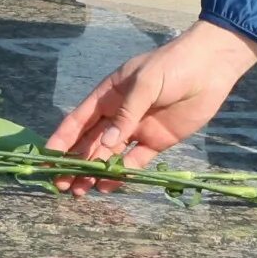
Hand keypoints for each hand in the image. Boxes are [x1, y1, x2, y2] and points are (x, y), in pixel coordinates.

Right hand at [45, 21, 256, 193]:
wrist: (209, 67)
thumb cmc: (172, 66)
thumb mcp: (145, 82)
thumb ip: (126, 114)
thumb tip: (105, 144)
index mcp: (109, 95)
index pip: (79, 119)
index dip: (62, 138)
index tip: (47, 156)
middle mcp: (118, 114)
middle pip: (90, 142)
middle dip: (74, 162)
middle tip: (60, 184)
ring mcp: (137, 129)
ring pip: (109, 155)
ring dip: (94, 172)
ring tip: (79, 191)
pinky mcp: (157, 141)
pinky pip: (135, 161)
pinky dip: (122, 174)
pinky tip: (108, 186)